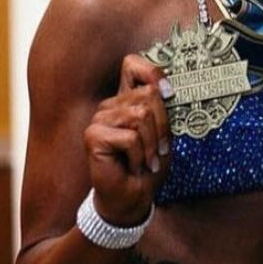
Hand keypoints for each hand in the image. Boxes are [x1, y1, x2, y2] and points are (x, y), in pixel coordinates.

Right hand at [83, 54, 171, 225]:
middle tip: (157, 150)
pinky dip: (139, 156)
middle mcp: (110, 105)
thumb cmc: (148, 167)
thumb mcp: (163, 135)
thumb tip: (167, 88)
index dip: (153, 73)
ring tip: (145, 161)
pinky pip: (130, 137)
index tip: (169, 93)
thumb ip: (162, 110)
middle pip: (148, 94)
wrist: (132, 198)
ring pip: (141, 116)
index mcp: (126, 101)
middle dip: (162, 127)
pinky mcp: (93, 135)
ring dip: (151, 145)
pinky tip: (133, 167)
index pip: (133, 65)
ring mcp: (99, 119)